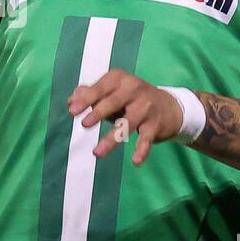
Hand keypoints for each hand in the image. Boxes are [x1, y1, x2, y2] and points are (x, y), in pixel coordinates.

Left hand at [66, 68, 186, 165]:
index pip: (100, 88)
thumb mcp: (111, 92)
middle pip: (113, 102)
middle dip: (98, 112)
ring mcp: (146, 107)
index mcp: (119, 79)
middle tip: (84, 124)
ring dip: (112, 138)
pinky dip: (142, 150)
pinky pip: (147, 138)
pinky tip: (136, 161)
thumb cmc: (131, 99)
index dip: (86, 99)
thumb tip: (71, 101)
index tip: (72, 111)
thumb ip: (90, 95)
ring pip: (127, 123)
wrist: (168, 107)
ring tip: (97, 152)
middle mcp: (134, 89)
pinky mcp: (155, 124)